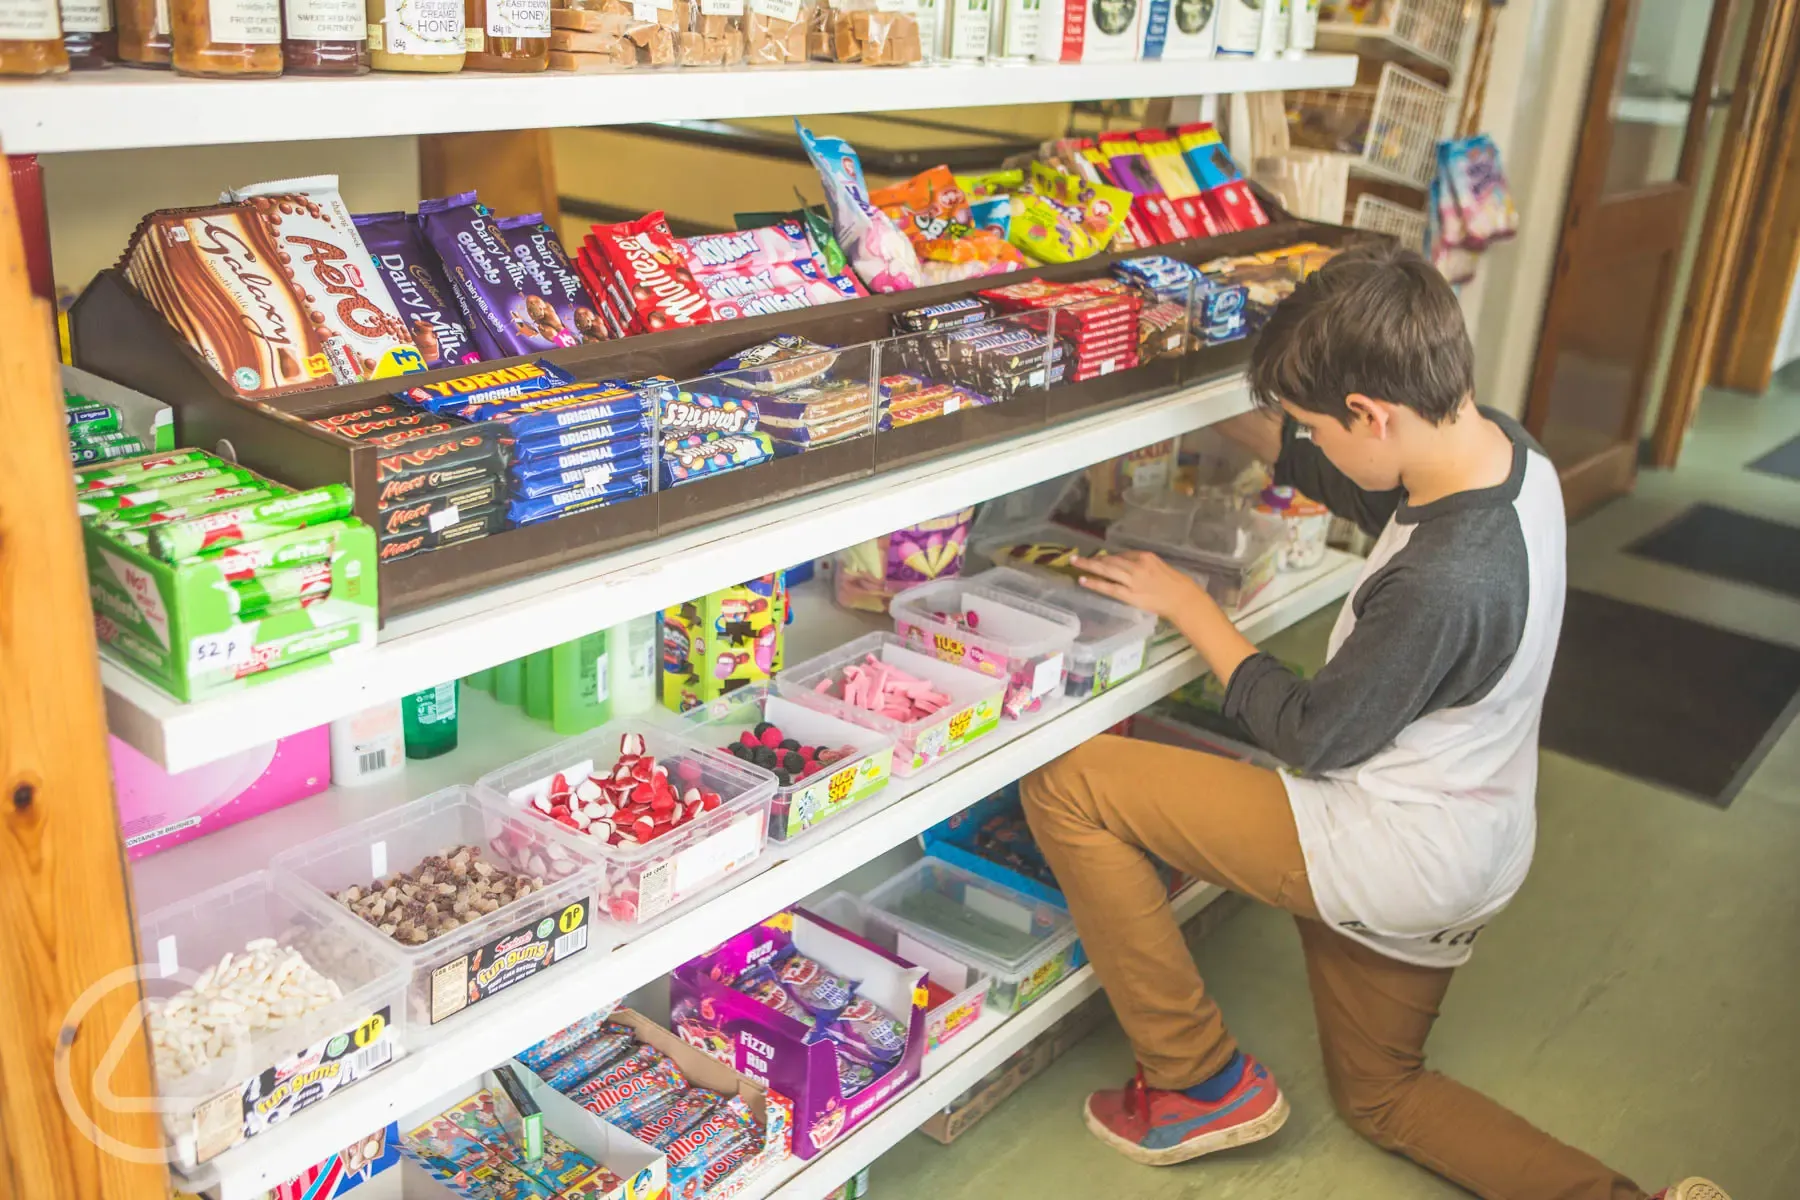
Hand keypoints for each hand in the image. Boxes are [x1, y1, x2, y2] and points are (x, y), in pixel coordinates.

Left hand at [1071, 551, 1213, 621]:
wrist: (1182, 598)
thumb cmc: (1175, 584)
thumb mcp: (1159, 567)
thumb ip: (1143, 565)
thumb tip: (1126, 565)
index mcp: (1146, 557)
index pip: (1123, 555)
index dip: (1109, 558)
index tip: (1100, 560)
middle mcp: (1137, 566)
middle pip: (1111, 560)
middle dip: (1094, 559)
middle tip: (1077, 557)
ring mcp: (1132, 580)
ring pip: (1107, 570)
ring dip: (1089, 566)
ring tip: (1075, 563)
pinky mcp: (1130, 595)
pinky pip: (1109, 588)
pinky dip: (1095, 583)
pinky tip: (1083, 580)